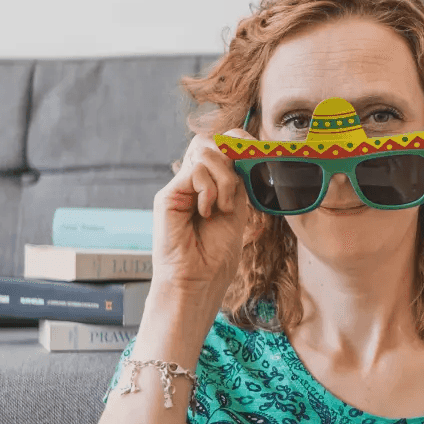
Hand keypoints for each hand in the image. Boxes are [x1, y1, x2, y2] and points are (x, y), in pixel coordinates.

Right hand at [151, 129, 254, 304]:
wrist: (198, 282)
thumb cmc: (216, 256)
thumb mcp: (236, 211)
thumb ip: (237, 182)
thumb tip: (242, 151)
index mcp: (209, 186)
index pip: (220, 146)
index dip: (237, 141)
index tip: (255, 154)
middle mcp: (192, 183)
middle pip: (211, 141)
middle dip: (233, 154)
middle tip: (240, 183)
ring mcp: (179, 188)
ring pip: (206, 152)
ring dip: (225, 180)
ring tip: (223, 208)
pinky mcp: (168, 195)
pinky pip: (197, 171)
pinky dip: (210, 190)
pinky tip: (208, 212)